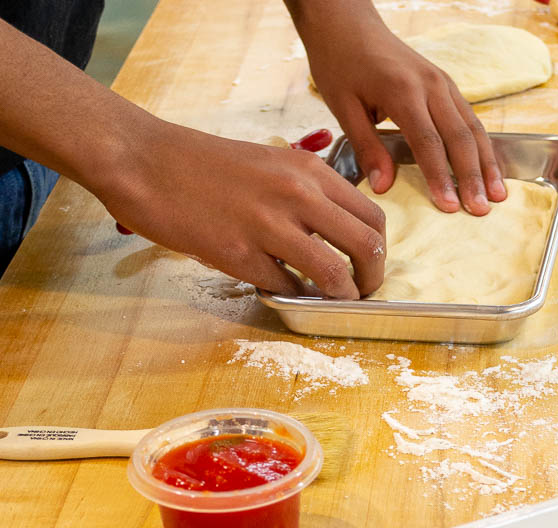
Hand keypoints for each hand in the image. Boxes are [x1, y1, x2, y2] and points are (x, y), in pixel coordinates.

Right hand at [99, 115, 385, 296]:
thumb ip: (307, 194)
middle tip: (362, 293)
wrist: (146, 162)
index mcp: (308, 170)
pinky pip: (285, 287)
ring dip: (340, 296)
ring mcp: (268, 224)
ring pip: (334, 273)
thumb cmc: (204, 166)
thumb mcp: (270, 163)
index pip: (371, 215)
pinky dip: (291, 296)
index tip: (370, 266)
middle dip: (372, 279)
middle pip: (366, 246)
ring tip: (331, 302)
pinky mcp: (239, 253)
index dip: (379, 249)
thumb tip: (336, 233)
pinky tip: (283, 290)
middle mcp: (296, 193)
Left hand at [300, 8, 506, 215]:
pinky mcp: (445, 84)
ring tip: (497, 196)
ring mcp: (442, 82)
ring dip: (486, 164)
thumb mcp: (343, 108)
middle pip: (459, 137)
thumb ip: (367, 148)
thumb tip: (384, 187)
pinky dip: (482, 146)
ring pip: (473, 127)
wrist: (348, 23)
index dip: (440, 178)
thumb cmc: (341, 64)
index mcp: (402, 91)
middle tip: (481, 211)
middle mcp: (430, 85)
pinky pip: (470, 118)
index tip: (449, 207)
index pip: (428, 143)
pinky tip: (490, 170)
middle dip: (472, 177)